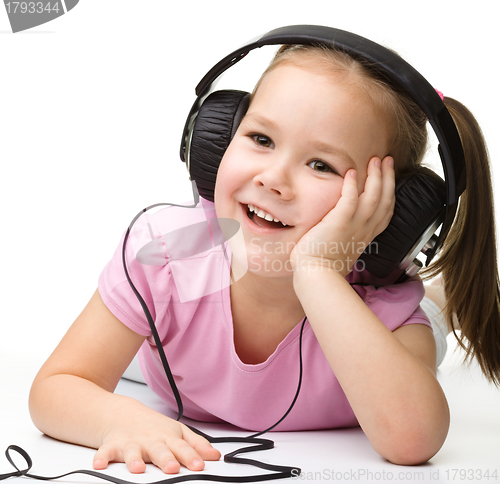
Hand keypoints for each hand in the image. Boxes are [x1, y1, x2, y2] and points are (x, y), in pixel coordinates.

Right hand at [93, 409, 220, 473]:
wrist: (124, 414)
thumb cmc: (154, 428)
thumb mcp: (178, 433)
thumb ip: (196, 445)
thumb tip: (215, 455)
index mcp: (168, 438)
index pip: (182, 448)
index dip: (191, 457)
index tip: (199, 465)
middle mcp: (151, 441)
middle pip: (160, 451)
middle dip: (166, 459)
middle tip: (172, 468)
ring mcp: (132, 443)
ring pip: (133, 451)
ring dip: (134, 460)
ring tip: (137, 468)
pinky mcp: (113, 446)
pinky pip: (106, 452)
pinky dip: (102, 457)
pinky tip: (99, 463)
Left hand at [290, 156, 394, 276]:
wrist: (316, 276)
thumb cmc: (323, 266)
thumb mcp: (342, 249)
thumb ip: (345, 236)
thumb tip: (338, 230)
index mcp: (365, 236)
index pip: (385, 211)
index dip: (389, 192)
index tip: (389, 177)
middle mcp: (364, 230)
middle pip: (384, 200)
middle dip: (388, 178)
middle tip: (388, 160)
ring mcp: (354, 226)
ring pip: (373, 197)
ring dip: (376, 177)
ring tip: (376, 160)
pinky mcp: (339, 223)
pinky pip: (350, 200)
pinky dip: (352, 185)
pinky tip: (352, 171)